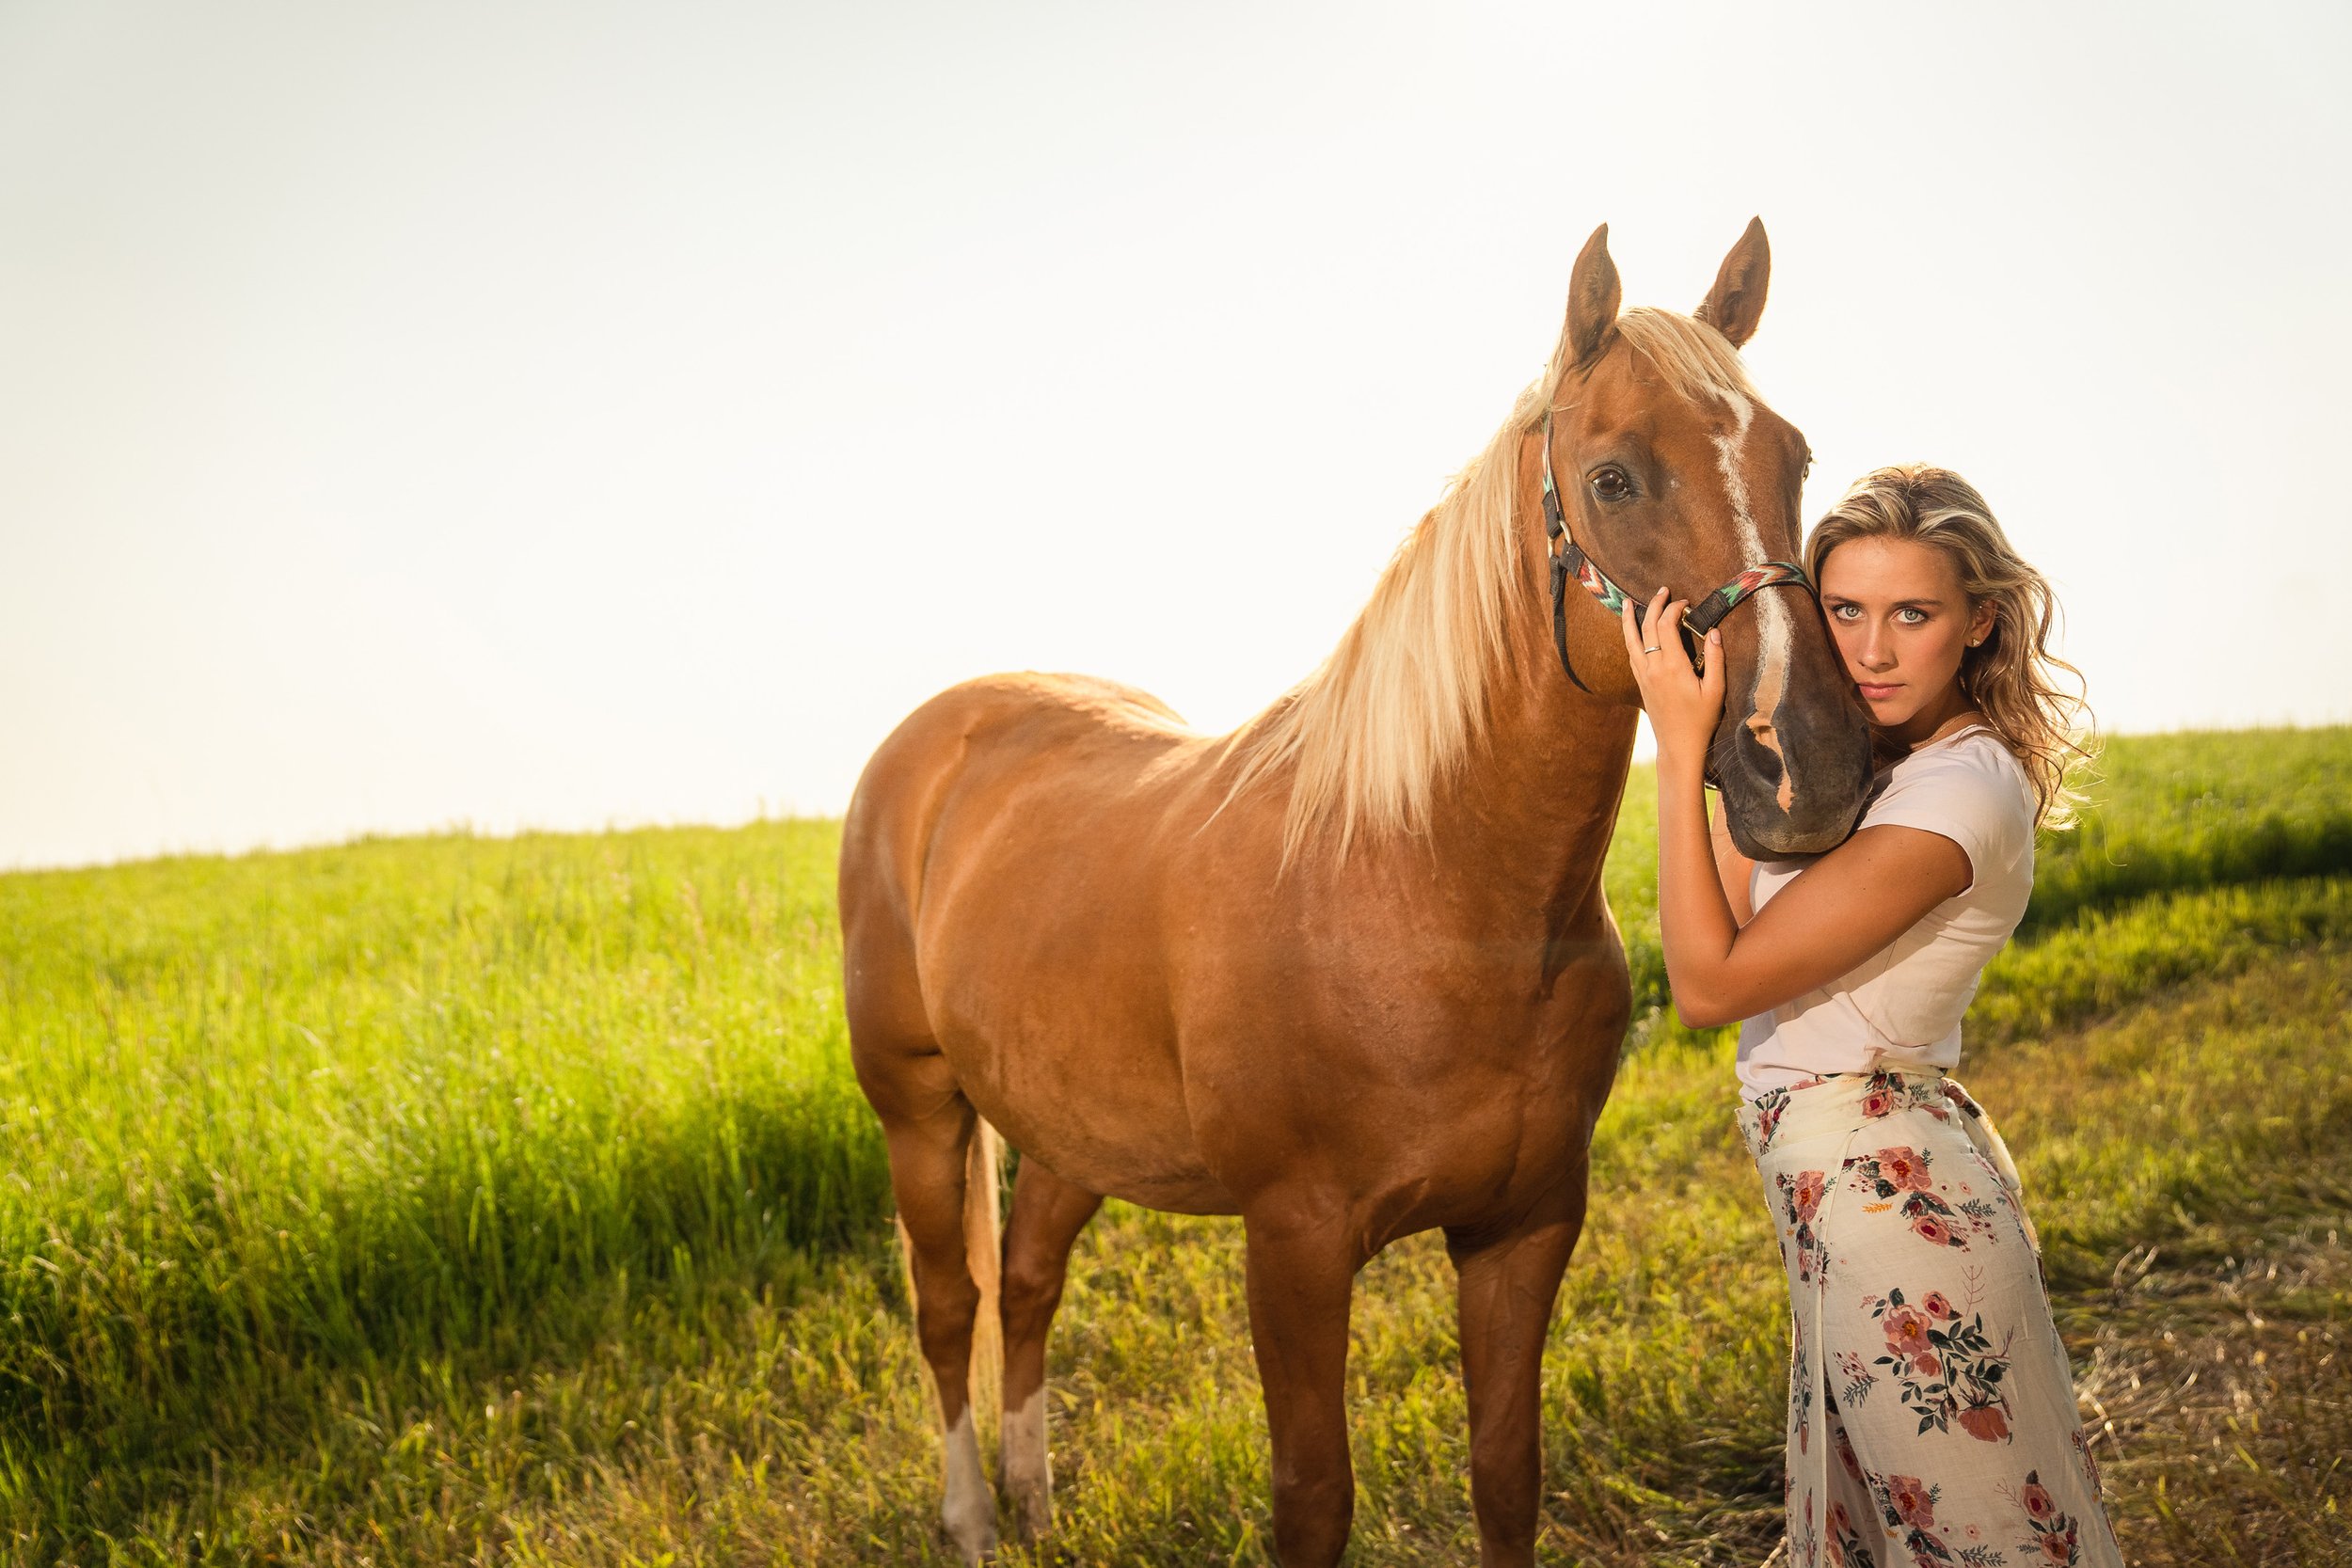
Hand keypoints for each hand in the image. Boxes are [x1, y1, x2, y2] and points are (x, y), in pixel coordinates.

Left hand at [1619, 586, 1724, 776]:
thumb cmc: (1701, 720)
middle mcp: (1653, 668)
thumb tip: (1714, 632)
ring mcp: (1643, 675)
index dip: (1673, 609)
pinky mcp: (1640, 683)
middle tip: (1662, 590)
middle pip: (1647, 627)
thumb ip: (1715, 660)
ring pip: (1631, 640)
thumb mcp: (1716, 690)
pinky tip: (1631, 631)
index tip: (1685, 602)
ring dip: (1630, 619)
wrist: (1678, 745)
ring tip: (1628, 602)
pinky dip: (1629, 638)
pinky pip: (1630, 654)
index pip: (1666, 626)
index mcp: (1672, 666)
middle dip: (1654, 605)